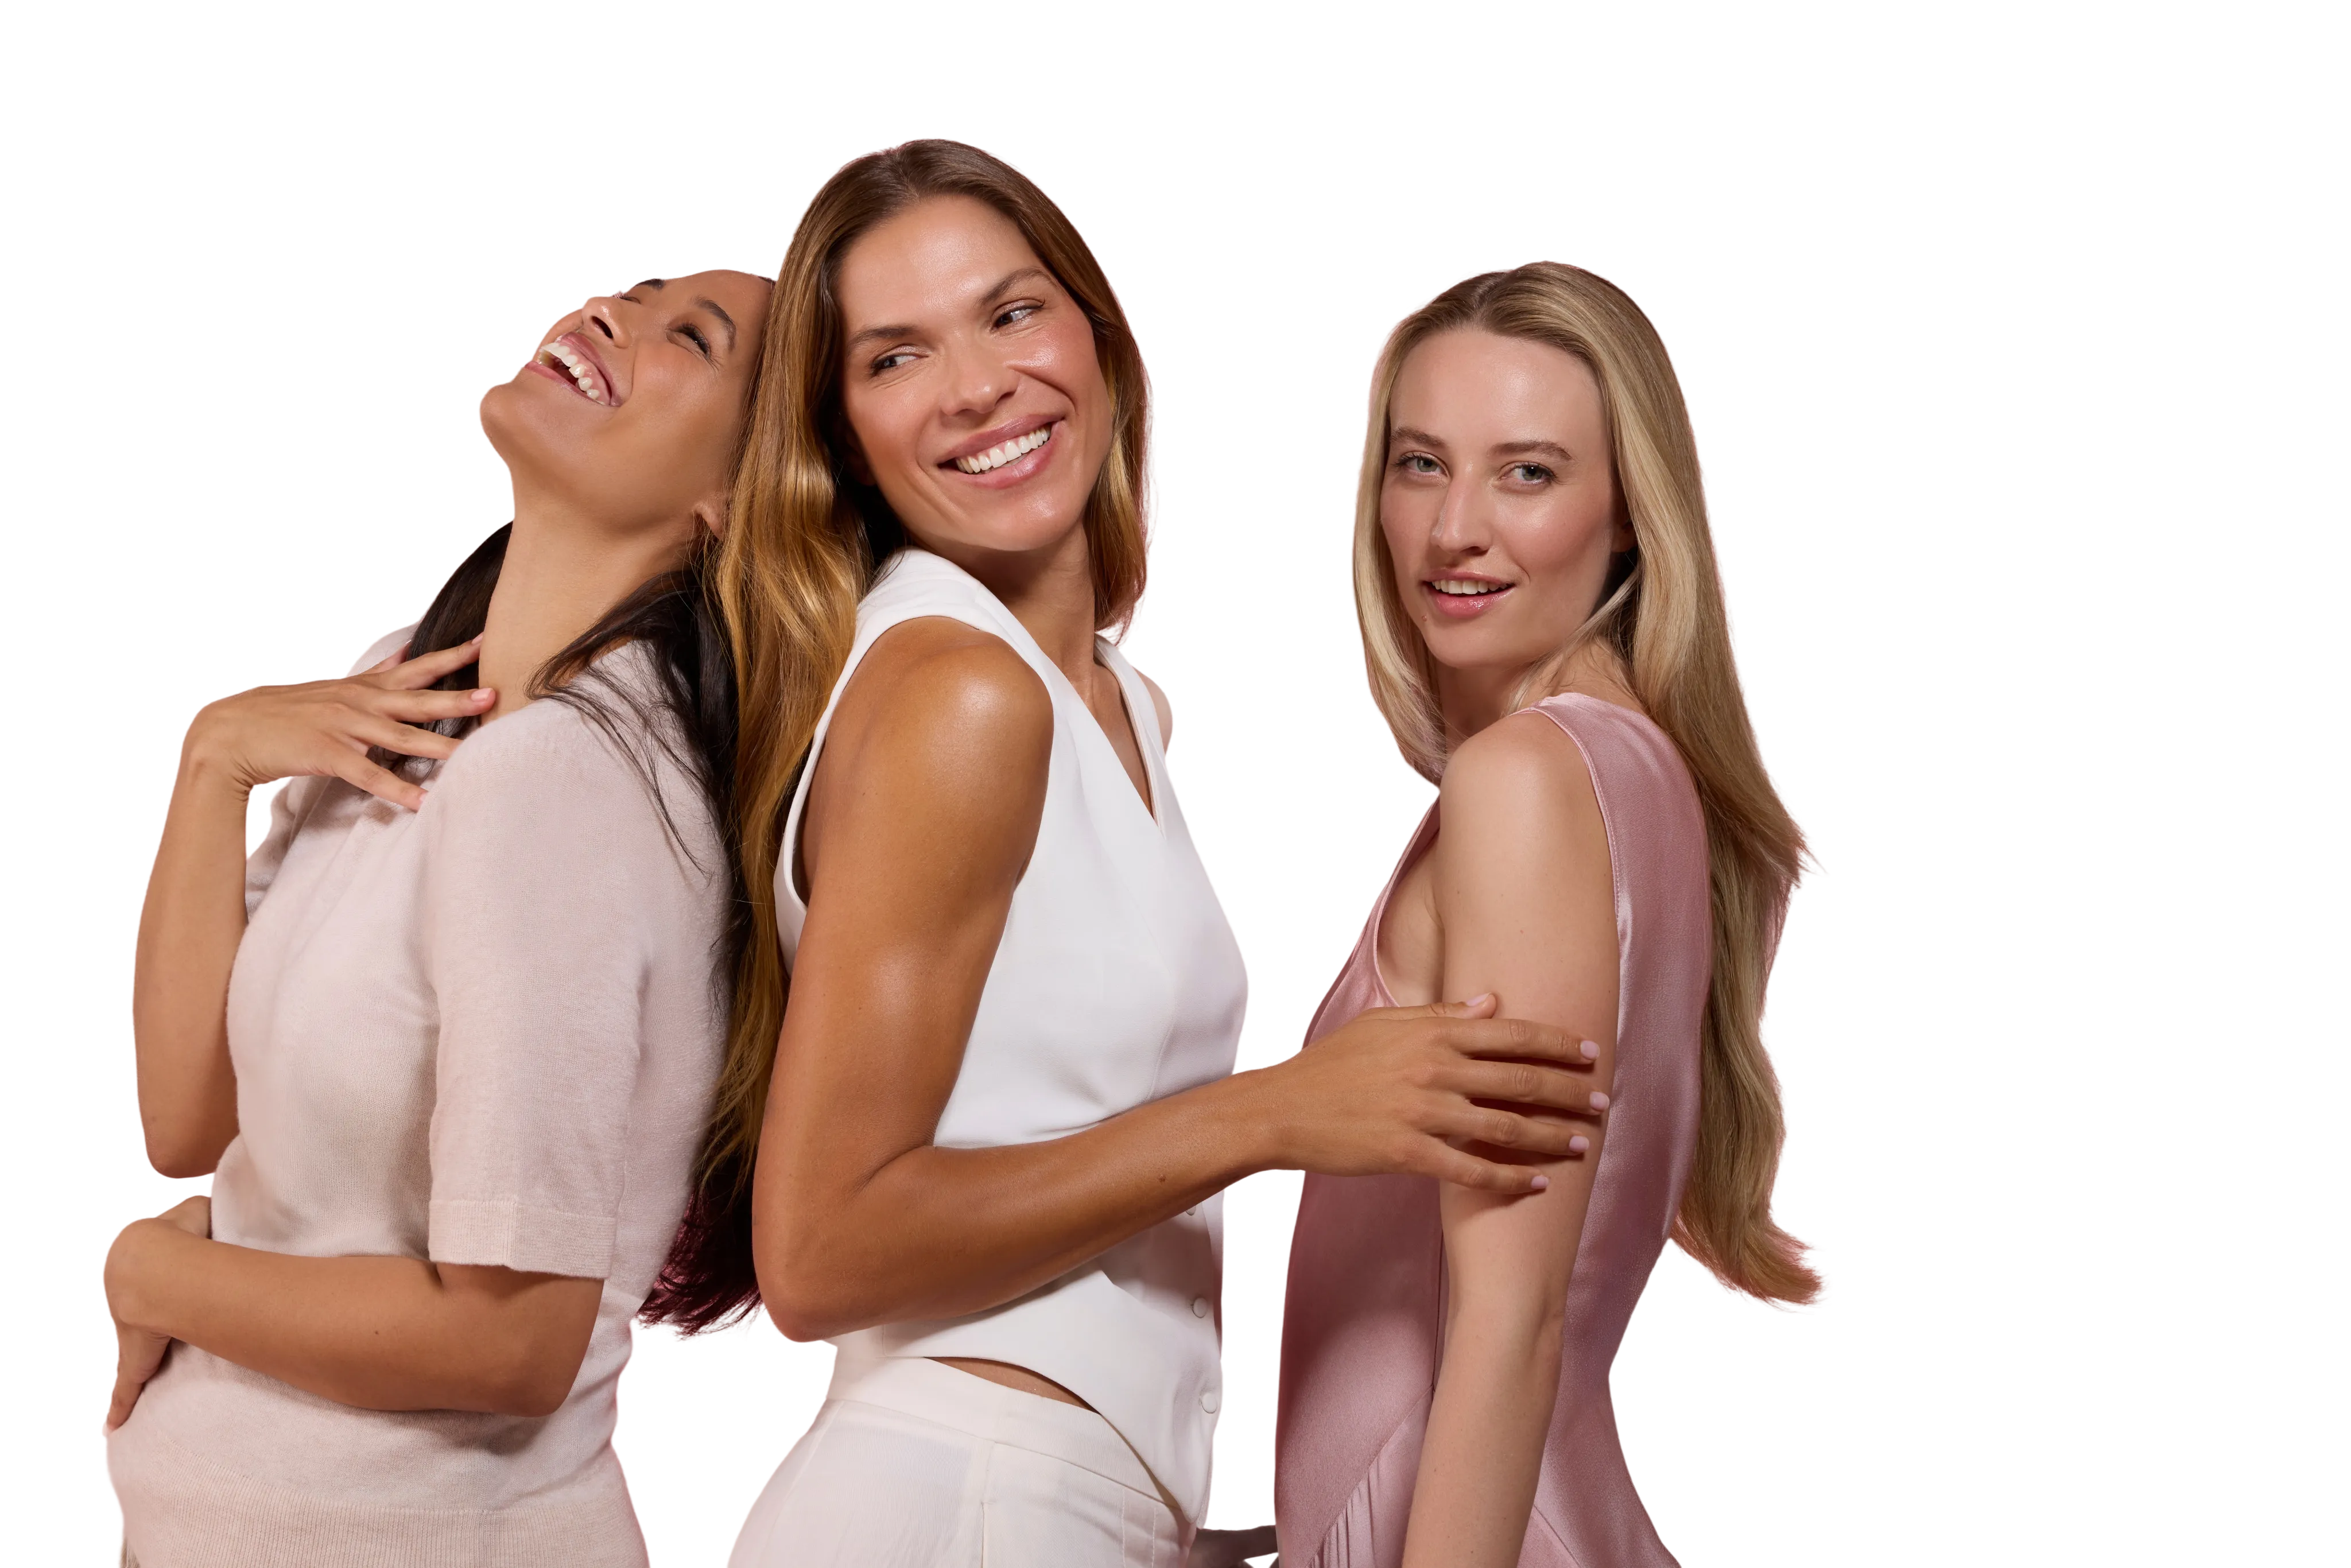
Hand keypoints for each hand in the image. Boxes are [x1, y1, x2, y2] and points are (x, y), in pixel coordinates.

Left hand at [100, 1198, 210, 1436]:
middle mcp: (123, 1299)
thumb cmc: (180, 1234)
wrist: (153, 1262)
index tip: (172, 1287)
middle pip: (137, 1314)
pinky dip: (118, 1407)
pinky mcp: (133, 1360)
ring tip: (151, 1375)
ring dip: (140, 1361)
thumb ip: (204, 1215)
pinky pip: (123, 1389)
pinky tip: (111, 1428)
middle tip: (164, 1329)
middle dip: (147, 1321)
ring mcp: (128, 1332)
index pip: (146, 1274)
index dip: (162, 1278)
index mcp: (133, 1262)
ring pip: (132, 1351)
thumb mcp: (198, 1212)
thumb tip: (220, 1214)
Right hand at [180, 637, 495, 810]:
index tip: (483, 642)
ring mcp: (342, 727)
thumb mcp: (335, 686)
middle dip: (457, 698)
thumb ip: (376, 675)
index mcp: (361, 687)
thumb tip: (407, 651)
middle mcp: (357, 702)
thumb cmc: (285, 712)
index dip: (449, 656)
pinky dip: (396, 789)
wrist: (230, 730)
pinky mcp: (326, 754)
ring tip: (472, 753)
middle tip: (494, 694)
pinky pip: (369, 775)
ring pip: (400, 737)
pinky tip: (421, 801)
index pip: (414, 667)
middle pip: (417, 699)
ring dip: (438, 745)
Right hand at [1252, 995, 1604, 1193]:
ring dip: (1550, 1136)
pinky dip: (1509, 1178)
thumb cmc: (1332, 1064)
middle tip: (1602, 1101)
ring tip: (1582, 1144)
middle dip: (1567, 1091)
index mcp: (1430, 1034)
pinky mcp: (1408, 1153)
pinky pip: (1471, 1170)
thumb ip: (1440, 1015)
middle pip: (1517, 1080)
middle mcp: (1433, 1069)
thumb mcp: (1383, 1024)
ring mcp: (1422, 1113)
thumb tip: (1491, 1002)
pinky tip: (1536, 1184)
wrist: (1283, 1108)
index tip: (1589, 1052)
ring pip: (1503, 1126)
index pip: (1508, 1033)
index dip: (1554, 1044)